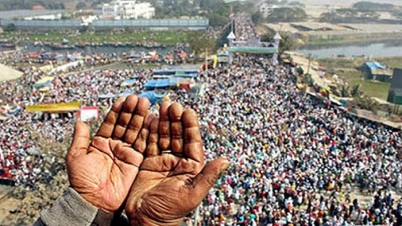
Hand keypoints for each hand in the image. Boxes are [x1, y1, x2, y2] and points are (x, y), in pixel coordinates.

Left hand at [66, 95, 153, 212]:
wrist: (95, 201)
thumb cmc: (82, 182)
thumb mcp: (76, 157)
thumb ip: (80, 138)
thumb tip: (79, 120)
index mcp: (100, 143)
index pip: (111, 122)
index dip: (117, 111)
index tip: (123, 99)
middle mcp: (115, 146)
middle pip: (125, 124)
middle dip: (131, 111)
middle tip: (137, 99)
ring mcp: (126, 153)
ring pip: (135, 131)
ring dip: (141, 118)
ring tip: (145, 104)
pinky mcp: (136, 161)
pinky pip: (143, 144)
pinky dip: (148, 133)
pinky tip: (152, 121)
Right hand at [125, 102, 229, 224]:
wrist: (146, 221)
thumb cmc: (170, 211)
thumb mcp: (192, 194)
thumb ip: (208, 176)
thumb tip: (227, 160)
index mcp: (192, 167)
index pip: (193, 142)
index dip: (191, 126)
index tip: (188, 111)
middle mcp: (178, 161)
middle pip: (178, 135)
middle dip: (175, 119)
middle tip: (172, 104)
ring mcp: (163, 161)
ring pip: (164, 136)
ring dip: (163, 121)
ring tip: (162, 106)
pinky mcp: (148, 162)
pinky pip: (149, 143)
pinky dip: (149, 131)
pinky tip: (149, 118)